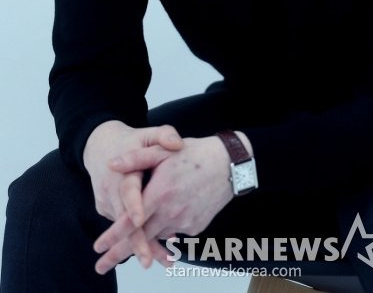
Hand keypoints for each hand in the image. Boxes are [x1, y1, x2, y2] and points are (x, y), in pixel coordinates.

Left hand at [93, 133, 250, 273]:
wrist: (230, 164)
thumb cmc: (196, 154)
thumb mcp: (164, 151)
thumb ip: (136, 158)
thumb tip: (112, 164)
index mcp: (160, 194)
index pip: (130, 222)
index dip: (112, 236)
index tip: (97, 248)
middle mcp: (171, 212)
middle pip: (140, 239)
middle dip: (119, 253)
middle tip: (101, 265)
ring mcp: (184, 222)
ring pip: (157, 235)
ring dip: (145, 240)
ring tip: (136, 243)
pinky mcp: (195, 227)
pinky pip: (174, 232)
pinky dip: (167, 228)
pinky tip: (169, 215)